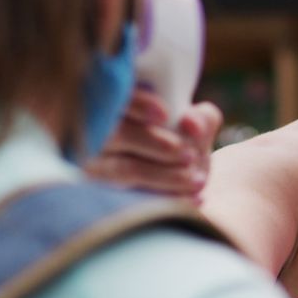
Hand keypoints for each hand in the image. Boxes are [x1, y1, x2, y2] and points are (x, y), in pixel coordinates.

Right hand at [85, 89, 221, 202]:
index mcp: (118, 106)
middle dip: (154, 143)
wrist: (179, 185)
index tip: (164, 114)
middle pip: (115, 134)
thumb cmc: (182, 147)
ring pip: (122, 170)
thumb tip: (191, 124)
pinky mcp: (105, 197)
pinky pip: (131, 201)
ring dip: (163, 176)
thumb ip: (200, 119)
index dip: (137, 103)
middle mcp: (98, 134)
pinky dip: (168, 200)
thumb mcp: (195, 130)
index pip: (115, 96)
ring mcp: (97, 167)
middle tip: (188, 155)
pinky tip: (196, 201)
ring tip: (198, 181)